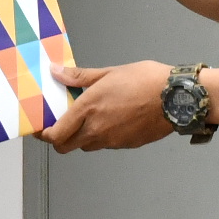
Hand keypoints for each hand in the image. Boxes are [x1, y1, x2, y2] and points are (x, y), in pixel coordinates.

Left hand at [40, 60, 174, 152]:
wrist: (177, 98)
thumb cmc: (146, 80)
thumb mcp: (109, 72)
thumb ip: (79, 77)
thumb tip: (55, 72)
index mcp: (88, 109)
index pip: (55, 134)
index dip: (44, 134)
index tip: (41, 128)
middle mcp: (97, 129)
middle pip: (65, 147)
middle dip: (59, 139)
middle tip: (61, 125)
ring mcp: (112, 141)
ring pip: (87, 146)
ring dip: (82, 137)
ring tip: (90, 118)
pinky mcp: (127, 145)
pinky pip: (107, 144)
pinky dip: (103, 136)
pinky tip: (114, 119)